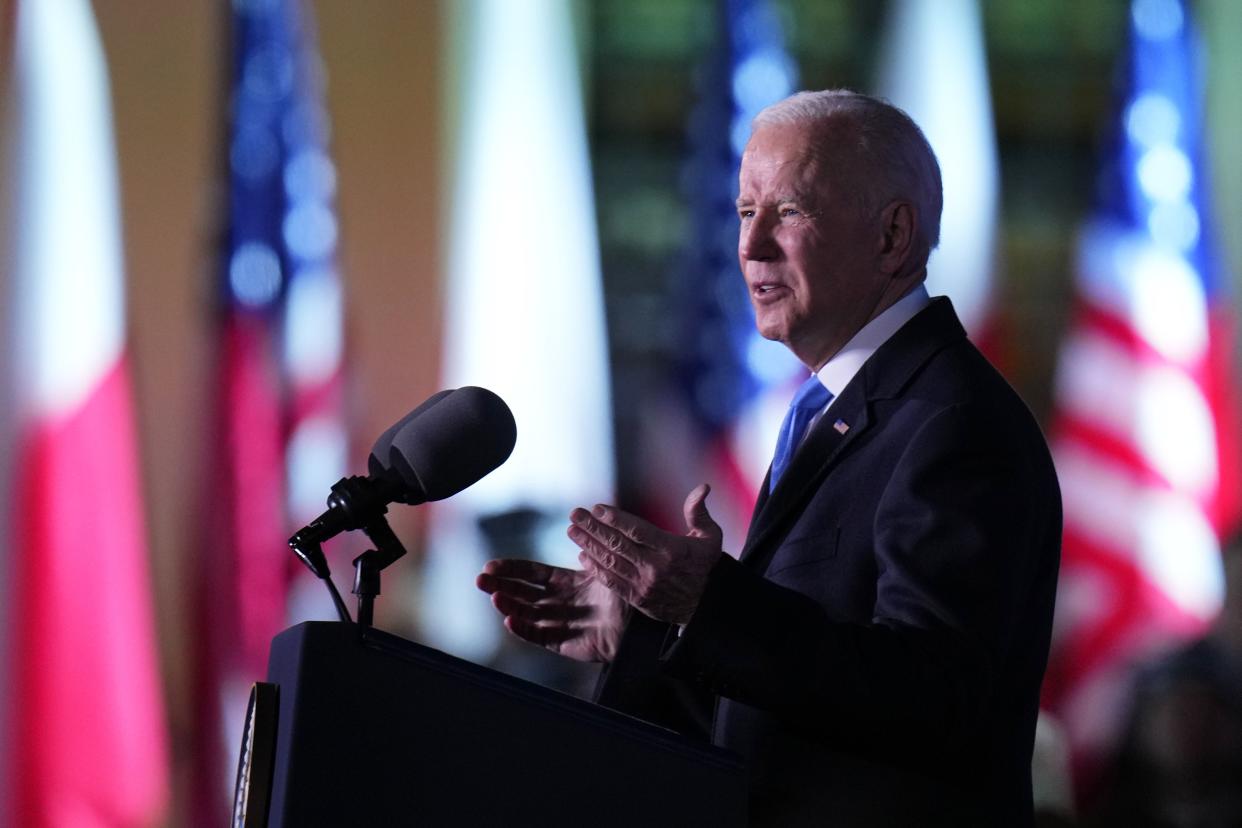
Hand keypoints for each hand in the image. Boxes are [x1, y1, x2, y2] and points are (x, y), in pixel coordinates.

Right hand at [476, 558, 626, 662]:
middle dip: (500, 585)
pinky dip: (523, 630)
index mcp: (565, 582)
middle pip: (522, 593)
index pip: (532, 573)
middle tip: (480, 580)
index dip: (511, 569)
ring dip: (508, 606)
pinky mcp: (562, 643)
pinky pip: (538, 636)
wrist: (640, 626)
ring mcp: (558, 622)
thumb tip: (575, 526)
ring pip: (526, 614)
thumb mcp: (605, 568)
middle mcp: (558, 601)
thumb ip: (590, 552)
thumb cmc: (626, 596)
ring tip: (494, 597)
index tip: (491, 565)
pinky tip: (510, 621)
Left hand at [568, 484, 723, 625]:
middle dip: (593, 527)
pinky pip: (611, 582)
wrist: (705, 606)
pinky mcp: (637, 598)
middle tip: (575, 514)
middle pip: (617, 544)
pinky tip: (583, 556)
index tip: (596, 508)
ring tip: (572, 531)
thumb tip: (703, 487)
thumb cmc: (704, 566)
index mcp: (671, 549)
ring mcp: (644, 584)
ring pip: (610, 562)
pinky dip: (595, 569)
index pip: (637, 530)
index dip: (614, 518)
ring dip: (588, 545)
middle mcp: (655, 567)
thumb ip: (699, 512)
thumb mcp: (710, 537)